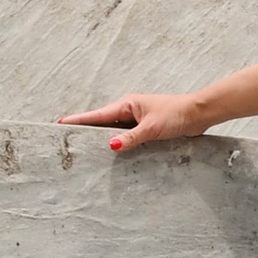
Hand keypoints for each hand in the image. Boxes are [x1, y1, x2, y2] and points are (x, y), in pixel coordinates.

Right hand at [65, 90, 207, 152]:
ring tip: (83, 149)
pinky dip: (118, 143)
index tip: (59, 123)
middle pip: (101, 123)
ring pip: (114, 131)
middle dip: (85, 131)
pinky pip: (126, 136)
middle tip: (66, 140)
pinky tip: (112, 152)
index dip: (77, 120)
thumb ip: (132, 138)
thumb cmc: (177, 114)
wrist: (198, 113)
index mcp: (126, 105)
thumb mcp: (152, 128)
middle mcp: (129, 111)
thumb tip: (111, 145)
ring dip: (102, 139)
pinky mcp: (145, 128)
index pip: (96, 115)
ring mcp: (136, 120)